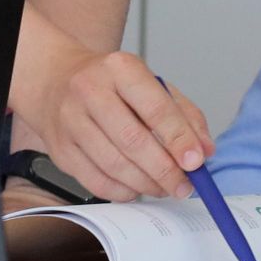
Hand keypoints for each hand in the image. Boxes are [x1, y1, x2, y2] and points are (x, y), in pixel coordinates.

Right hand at [21, 49, 211, 200]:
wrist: (55, 80)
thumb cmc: (111, 85)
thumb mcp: (151, 85)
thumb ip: (184, 115)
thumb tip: (204, 151)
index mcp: (119, 68)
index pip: (155, 108)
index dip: (179, 139)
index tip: (196, 162)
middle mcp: (90, 91)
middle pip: (133, 141)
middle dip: (165, 170)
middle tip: (184, 185)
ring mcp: (70, 121)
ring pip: (114, 165)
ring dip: (146, 184)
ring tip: (163, 188)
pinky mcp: (60, 149)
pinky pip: (96, 181)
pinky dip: (122, 192)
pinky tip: (136, 188)